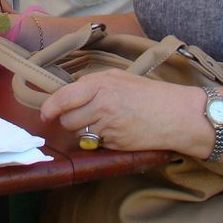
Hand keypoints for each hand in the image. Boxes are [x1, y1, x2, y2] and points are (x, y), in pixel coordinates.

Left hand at [40, 70, 200, 152]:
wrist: (176, 114)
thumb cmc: (150, 94)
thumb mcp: (120, 77)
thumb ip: (94, 83)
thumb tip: (72, 89)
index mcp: (100, 84)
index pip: (63, 97)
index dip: (50, 107)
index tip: (45, 114)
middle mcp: (101, 104)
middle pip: (68, 120)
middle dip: (71, 121)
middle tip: (84, 117)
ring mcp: (108, 126)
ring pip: (80, 134)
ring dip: (85, 132)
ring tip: (104, 124)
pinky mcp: (115, 144)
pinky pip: (97, 144)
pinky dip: (101, 141)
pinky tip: (116, 132)